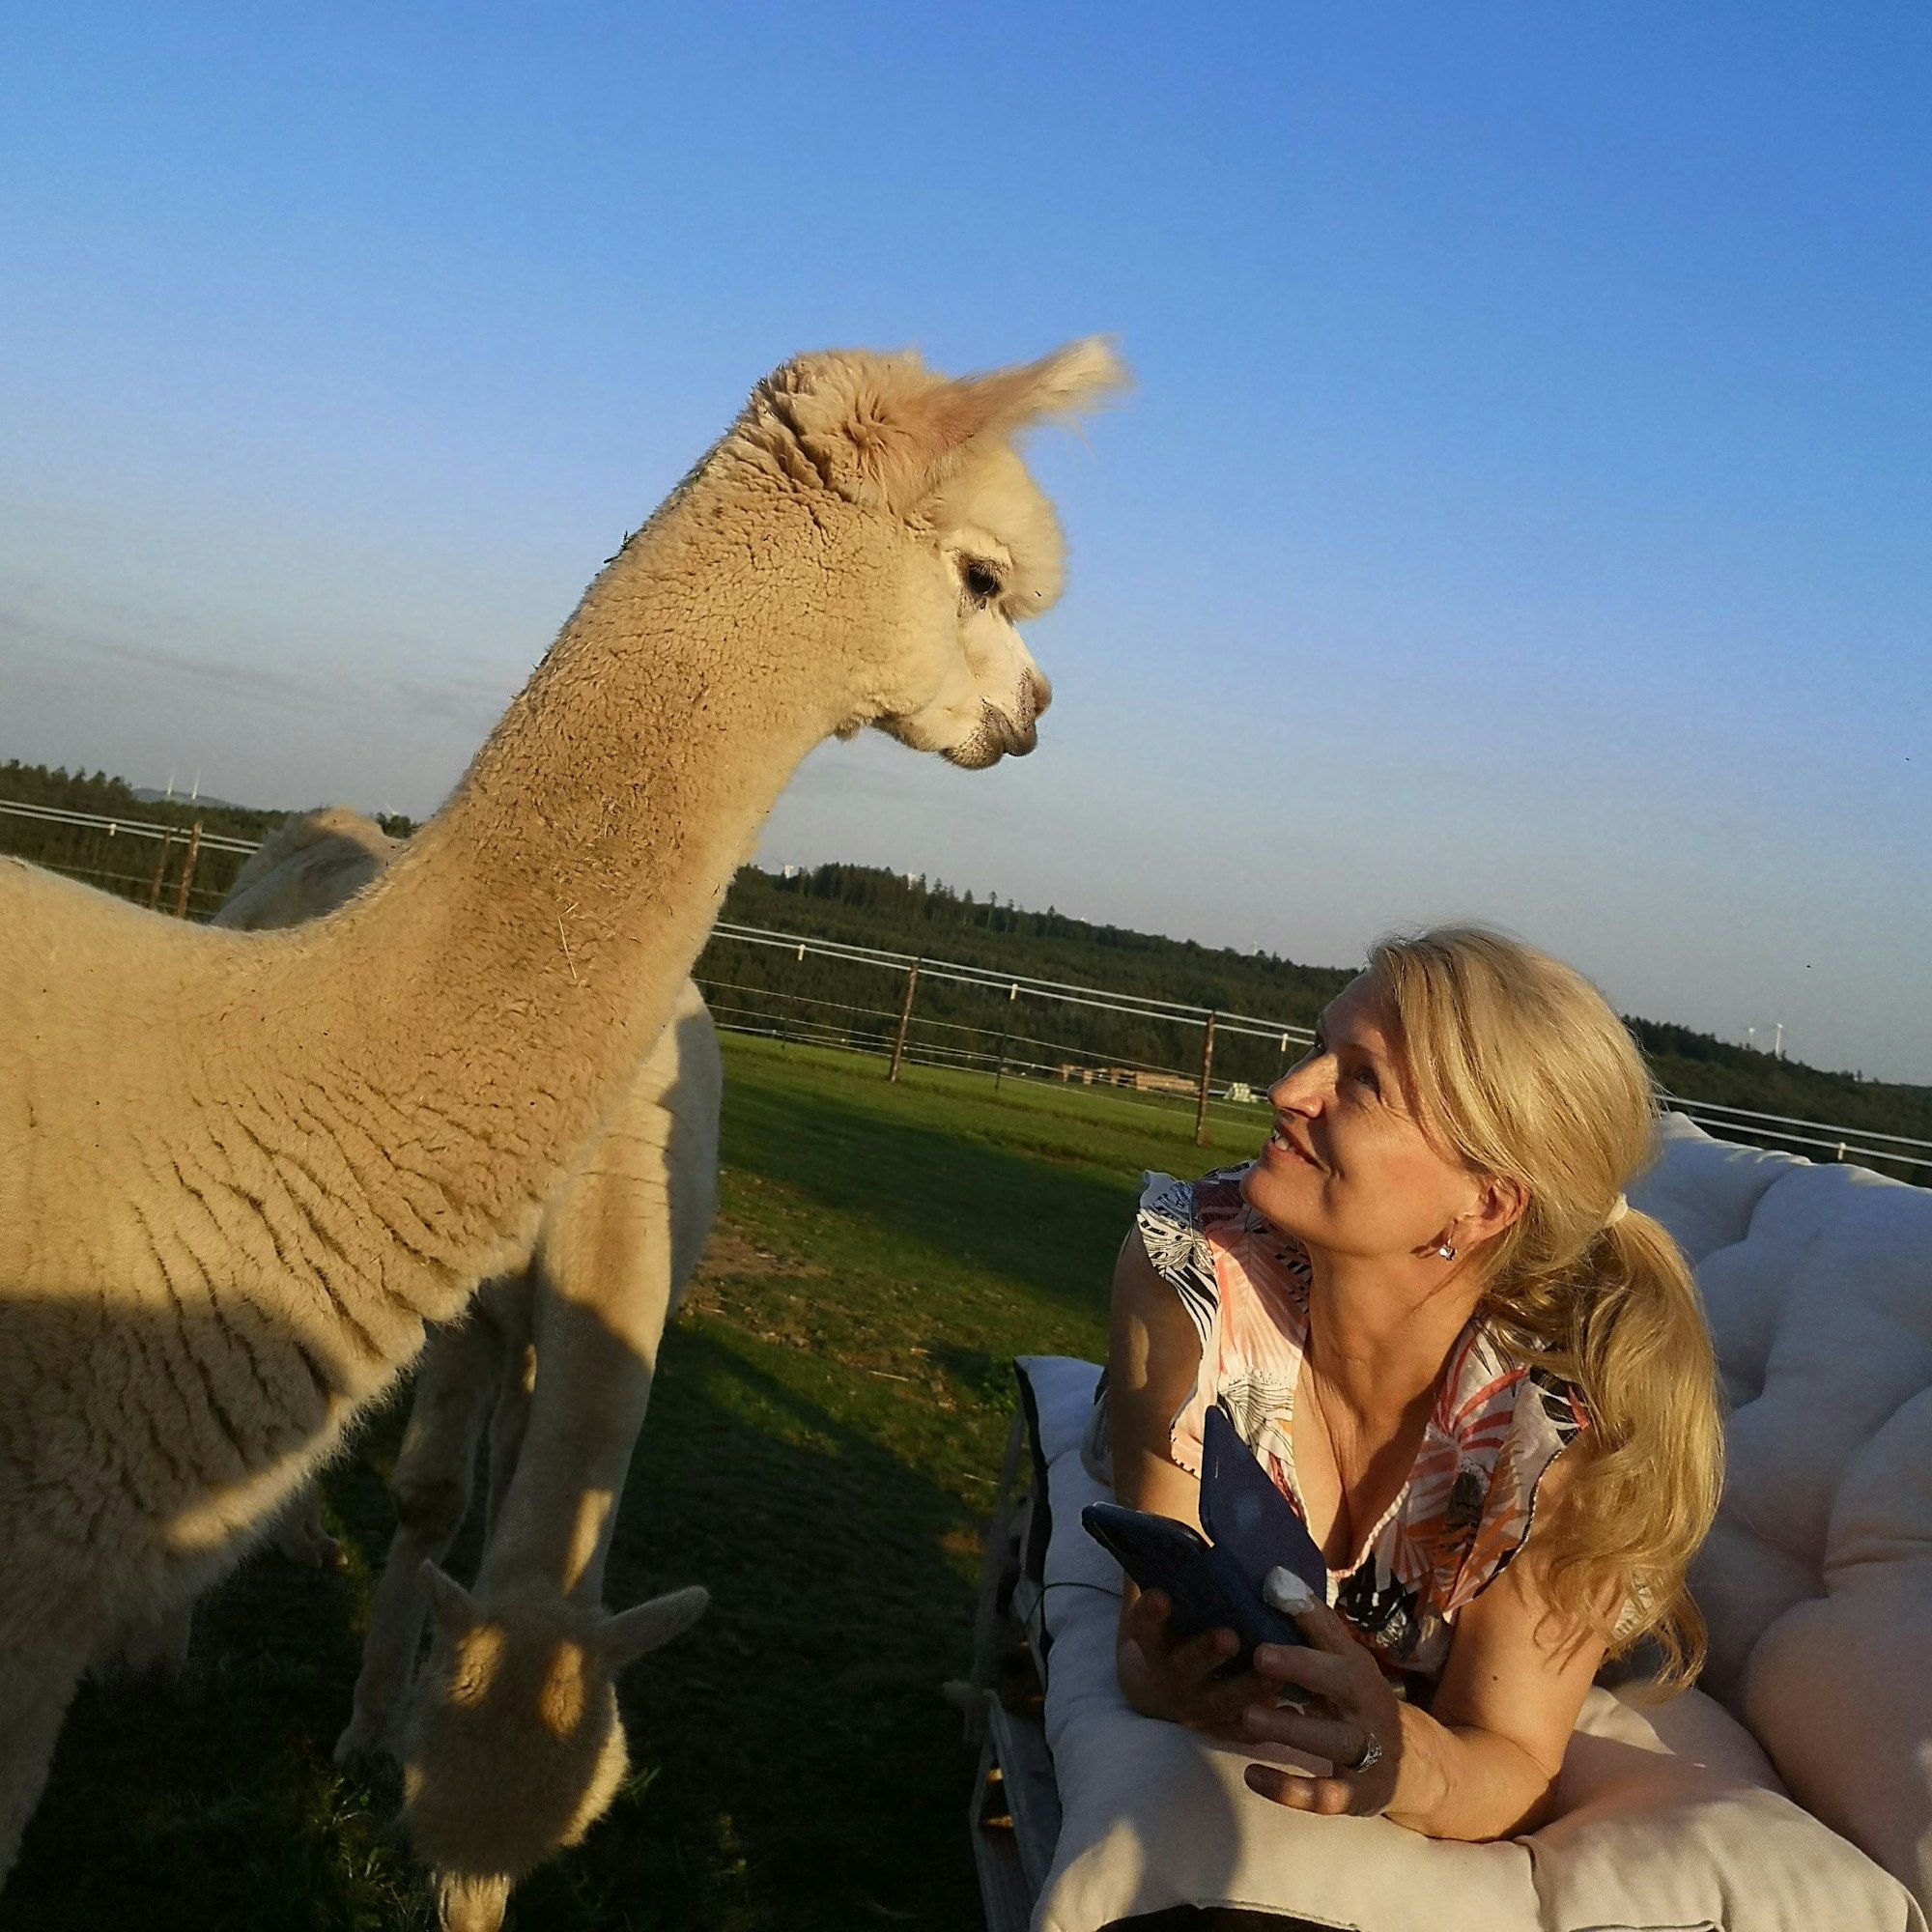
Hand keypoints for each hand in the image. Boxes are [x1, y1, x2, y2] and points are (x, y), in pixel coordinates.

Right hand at [1116, 1589, 1275, 1733]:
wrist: (1168, 1690)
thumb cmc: (1179, 1631)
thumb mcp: (1170, 1611)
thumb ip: (1183, 1583)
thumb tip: (1205, 1529)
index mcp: (1155, 1643)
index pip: (1145, 1625)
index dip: (1150, 1612)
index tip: (1162, 1595)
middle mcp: (1173, 1676)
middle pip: (1187, 1665)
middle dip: (1206, 1651)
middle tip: (1228, 1637)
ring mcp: (1198, 1706)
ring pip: (1222, 1701)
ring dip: (1247, 1688)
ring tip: (1274, 1673)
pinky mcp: (1223, 1728)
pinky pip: (1245, 1728)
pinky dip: (1265, 1722)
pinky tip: (1289, 1708)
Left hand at [1238, 1601, 1403, 1816]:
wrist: (1418, 1766)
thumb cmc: (1360, 1702)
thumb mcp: (1344, 1663)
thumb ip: (1311, 1626)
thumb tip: (1274, 1578)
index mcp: (1357, 1669)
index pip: (1334, 1636)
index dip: (1306, 1615)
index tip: (1271, 1593)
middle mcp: (1367, 1705)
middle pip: (1340, 1682)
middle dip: (1301, 1668)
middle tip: (1258, 1656)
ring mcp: (1367, 1751)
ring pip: (1331, 1738)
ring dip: (1291, 1728)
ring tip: (1248, 1717)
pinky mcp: (1356, 1794)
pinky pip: (1323, 1794)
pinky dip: (1288, 1789)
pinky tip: (1252, 1775)